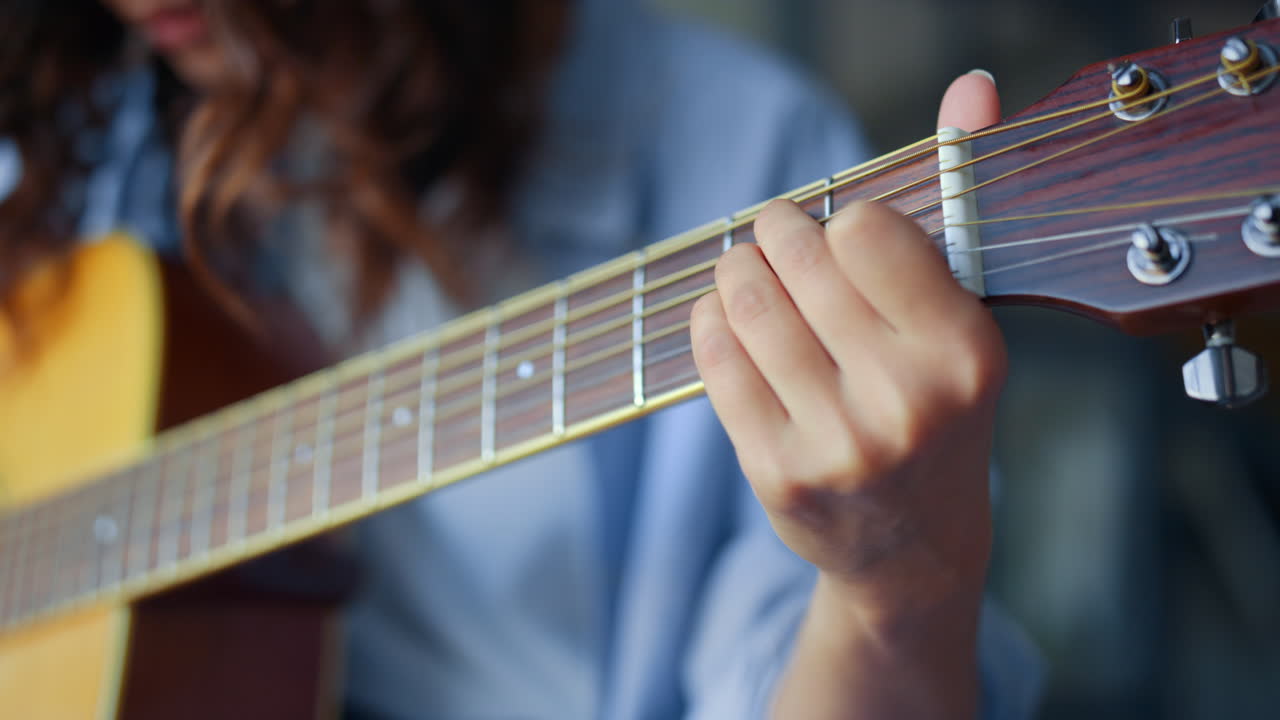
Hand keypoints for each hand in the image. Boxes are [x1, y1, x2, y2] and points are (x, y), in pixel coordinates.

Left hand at [691, 71, 1002, 709]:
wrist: (913, 548)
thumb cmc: (936, 412)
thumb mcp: (963, 316)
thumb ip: (955, 197)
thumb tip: (973, 81)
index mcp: (966, 352)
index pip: (866, 228)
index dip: (843, 223)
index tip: (840, 236)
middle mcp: (907, 400)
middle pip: (797, 256)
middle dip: (775, 233)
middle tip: (773, 235)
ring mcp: (838, 442)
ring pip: (745, 301)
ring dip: (734, 273)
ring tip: (745, 274)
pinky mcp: (777, 472)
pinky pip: (714, 360)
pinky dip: (709, 324)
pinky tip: (723, 322)